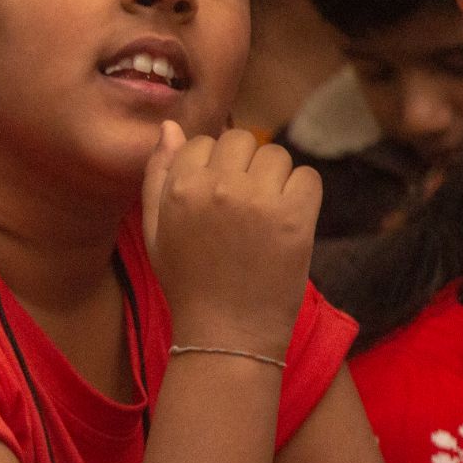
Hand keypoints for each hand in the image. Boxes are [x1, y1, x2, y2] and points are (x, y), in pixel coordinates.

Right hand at [142, 122, 321, 362]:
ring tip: (266, 217)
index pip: (204, 142)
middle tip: (245, 205)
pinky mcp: (294, 218)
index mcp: (180, 188)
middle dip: (246, 166)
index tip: (218, 197)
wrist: (225, 335)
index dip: (214, 167)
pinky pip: (308, 177)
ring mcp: (258, 201)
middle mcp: (218, 187)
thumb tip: (170, 127)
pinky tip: (287, 223)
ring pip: (277, 155)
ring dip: (275, 179)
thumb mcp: (155, 231)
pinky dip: (303, 195)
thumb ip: (157, 175)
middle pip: (243, 141)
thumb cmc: (188, 283)